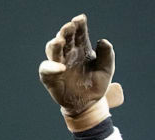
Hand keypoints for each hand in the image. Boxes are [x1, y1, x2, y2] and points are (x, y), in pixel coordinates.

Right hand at [39, 14, 122, 130]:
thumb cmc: (96, 84)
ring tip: (60, 40)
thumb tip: (103, 41)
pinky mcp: (51, 77)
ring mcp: (58, 64)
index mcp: (82, 49)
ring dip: (55, 44)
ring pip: (53, 50)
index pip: (79, 34)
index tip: (81, 18)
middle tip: (70, 26)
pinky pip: (47, 70)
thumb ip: (107, 55)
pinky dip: (52, 67)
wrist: (90, 104)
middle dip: (66, 31)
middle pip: (64, 38)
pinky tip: (61, 67)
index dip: (79, 25)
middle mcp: (68, 54)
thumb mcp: (106, 70)